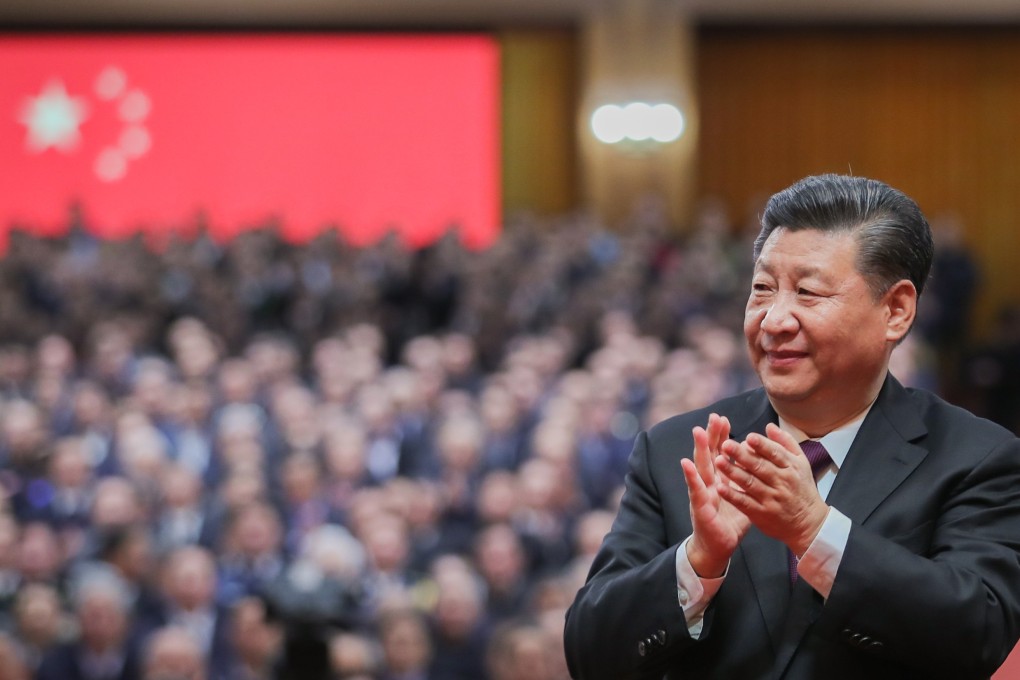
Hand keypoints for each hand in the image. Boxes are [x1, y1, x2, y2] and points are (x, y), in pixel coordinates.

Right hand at [680, 413, 750, 576]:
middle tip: (714, 416)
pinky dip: (690, 475)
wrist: (717, 547)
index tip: (724, 419)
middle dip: (712, 436)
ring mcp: (702, 492)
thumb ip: (746, 481)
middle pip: (710, 454)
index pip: (720, 454)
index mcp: (720, 479)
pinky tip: (686, 463)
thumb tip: (758, 465)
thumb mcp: (742, 498)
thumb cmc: (730, 523)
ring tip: (698, 431)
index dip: (722, 437)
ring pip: (701, 467)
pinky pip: (695, 489)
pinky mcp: (699, 506)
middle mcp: (709, 482)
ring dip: (700, 449)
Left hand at [714, 423, 828, 555]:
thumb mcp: (802, 463)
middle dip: (742, 455)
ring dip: (733, 472)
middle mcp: (782, 482)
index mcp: (791, 468)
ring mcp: (771, 499)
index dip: (762, 445)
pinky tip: (720, 487)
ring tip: (719, 461)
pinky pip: (745, 503)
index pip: (776, 453)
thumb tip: (769, 426)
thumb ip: (785, 443)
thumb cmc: (802, 489)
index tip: (748, 437)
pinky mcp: (761, 514)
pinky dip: (732, 495)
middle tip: (726, 444)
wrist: (809, 524)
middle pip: (760, 467)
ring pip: (750, 483)